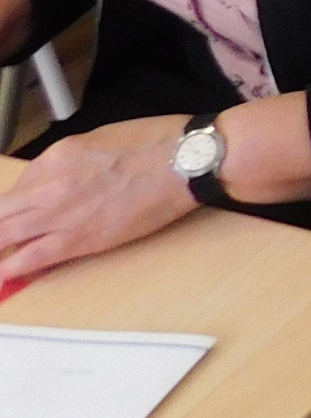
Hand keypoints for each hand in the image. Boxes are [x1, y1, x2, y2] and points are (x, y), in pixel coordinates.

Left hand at [0, 115, 196, 282]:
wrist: (184, 161)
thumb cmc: (155, 143)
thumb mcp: (101, 139)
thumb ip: (70, 162)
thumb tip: (55, 184)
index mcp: (57, 155)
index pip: (17, 185)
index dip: (14, 204)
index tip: (17, 215)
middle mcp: (49, 184)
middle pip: (0, 213)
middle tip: (2, 236)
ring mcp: (60, 213)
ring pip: (3, 235)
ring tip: (0, 254)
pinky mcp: (79, 239)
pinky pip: (31, 259)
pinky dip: (9, 270)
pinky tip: (1, 278)